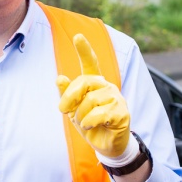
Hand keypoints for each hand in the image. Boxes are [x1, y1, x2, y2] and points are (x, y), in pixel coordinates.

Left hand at [56, 34, 129, 157]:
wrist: (106, 145)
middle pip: (84, 82)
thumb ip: (67, 94)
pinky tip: (89, 126)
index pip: (90, 63)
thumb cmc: (89, 123)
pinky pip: (100, 114)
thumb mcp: (73, 109)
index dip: (84, 50)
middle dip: (69, 97)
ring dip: (80, 115)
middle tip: (63, 110)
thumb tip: (59, 78)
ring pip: (90, 100)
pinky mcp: (122, 113)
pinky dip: (89, 122)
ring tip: (84, 122)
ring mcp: (116, 98)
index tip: (78, 36)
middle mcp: (107, 86)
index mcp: (95, 83)